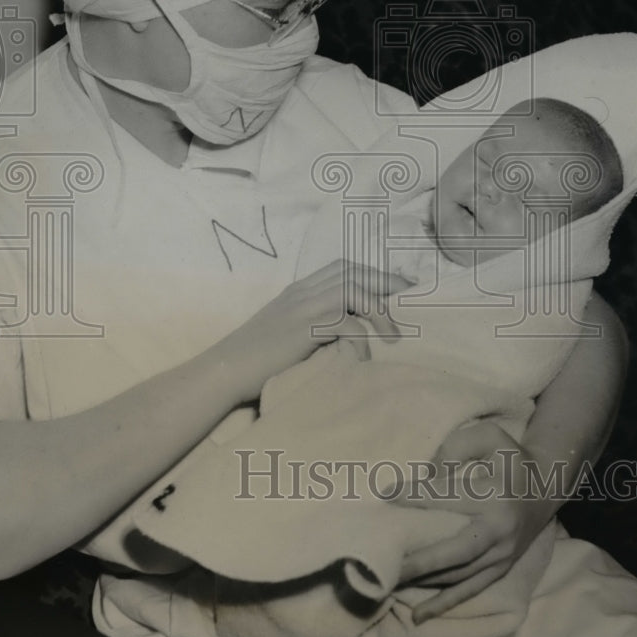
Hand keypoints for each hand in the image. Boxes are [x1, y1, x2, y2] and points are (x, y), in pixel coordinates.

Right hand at [220, 260, 409, 399]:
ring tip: (393, 336)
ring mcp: (302, 308)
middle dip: (385, 281)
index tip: (399, 285)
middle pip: (352, 272)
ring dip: (378, 311)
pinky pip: (344, 324)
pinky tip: (363, 358)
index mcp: (299, 290)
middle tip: (410, 297)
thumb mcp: (287, 332)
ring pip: (352, 291)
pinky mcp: (303, 329)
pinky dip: (360, 340)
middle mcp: (302, 292)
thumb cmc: (255, 359)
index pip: (342, 267)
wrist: (226, 369)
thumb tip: (347, 332)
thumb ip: (313, 324)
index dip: (373, 272)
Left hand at [396, 422, 556, 622]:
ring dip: (425, 582)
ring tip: (389, 584)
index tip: (383, 495)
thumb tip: (426, 476)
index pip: (447, 496)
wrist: (545, 485)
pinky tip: (418, 615)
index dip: (414, 495)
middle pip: (456, 550)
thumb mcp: (488, 436)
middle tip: (384, 562)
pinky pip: (470, 590)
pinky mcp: (501, 569)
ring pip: (460, 576)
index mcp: (496, 493)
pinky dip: (445, 603)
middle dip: (419, 559)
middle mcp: (501, 530)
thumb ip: (456, 448)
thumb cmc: (507, 456)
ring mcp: (503, 555)